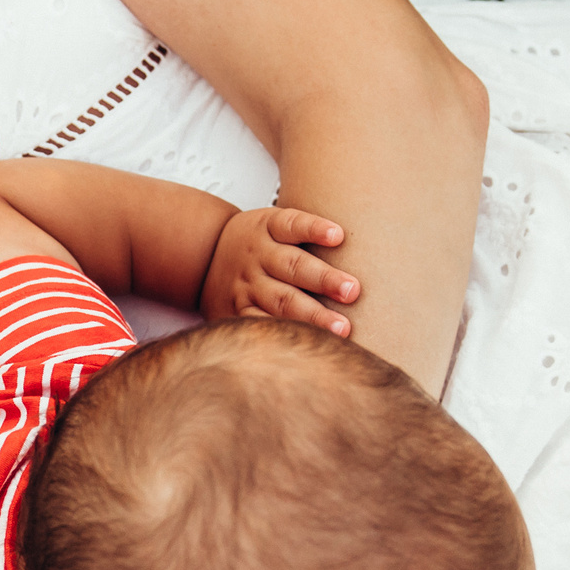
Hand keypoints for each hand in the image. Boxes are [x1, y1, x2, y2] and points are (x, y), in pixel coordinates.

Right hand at [200, 207, 358, 334]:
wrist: (200, 256)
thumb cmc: (258, 243)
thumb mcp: (272, 225)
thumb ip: (306, 233)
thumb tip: (369, 241)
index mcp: (267, 228)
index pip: (292, 224)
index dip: (314, 229)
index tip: (339, 236)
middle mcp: (258, 256)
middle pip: (293, 266)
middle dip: (324, 280)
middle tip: (353, 291)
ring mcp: (247, 285)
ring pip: (281, 300)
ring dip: (312, 315)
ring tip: (343, 329)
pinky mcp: (238, 310)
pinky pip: (260, 324)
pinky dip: (281, 334)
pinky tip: (303, 344)